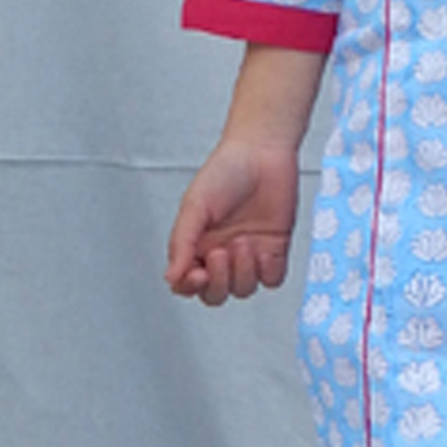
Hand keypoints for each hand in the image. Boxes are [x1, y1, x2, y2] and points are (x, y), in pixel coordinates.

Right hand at [165, 137, 299, 306]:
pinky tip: (265, 250)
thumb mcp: (195, 205)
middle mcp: (222, 253)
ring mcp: (250, 254)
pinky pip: (273, 279)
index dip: (190, 287)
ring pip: (244, 289)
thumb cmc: (226, 171)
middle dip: (218, 282)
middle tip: (221, 252)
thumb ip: (182, 243)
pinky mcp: (276, 249)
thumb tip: (171, 277)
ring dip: (243, 271)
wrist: (263, 152)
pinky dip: (268, 272)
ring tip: (243, 241)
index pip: (187, 284)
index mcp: (197, 245)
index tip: (197, 274)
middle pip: (216, 293)